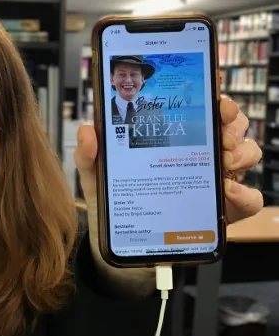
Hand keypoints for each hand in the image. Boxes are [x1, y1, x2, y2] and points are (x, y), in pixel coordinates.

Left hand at [75, 95, 262, 227]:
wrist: (124, 242)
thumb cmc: (115, 200)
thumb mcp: (96, 175)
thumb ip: (89, 154)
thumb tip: (88, 130)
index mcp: (171, 139)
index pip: (199, 109)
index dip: (212, 96)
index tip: (214, 94)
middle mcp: (196, 154)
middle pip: (230, 124)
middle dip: (231, 121)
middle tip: (219, 131)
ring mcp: (211, 180)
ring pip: (246, 153)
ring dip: (241, 152)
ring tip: (222, 161)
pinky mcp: (220, 210)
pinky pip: (247, 200)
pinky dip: (244, 195)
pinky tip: (226, 192)